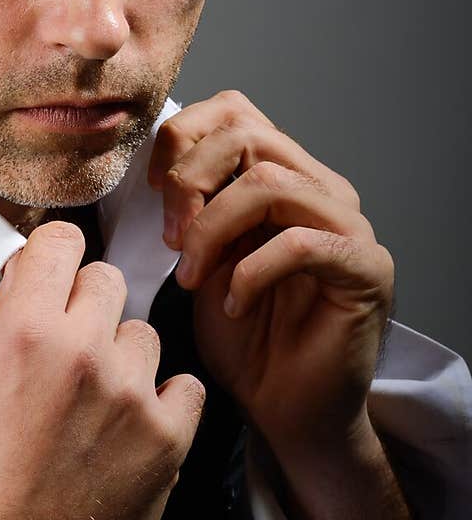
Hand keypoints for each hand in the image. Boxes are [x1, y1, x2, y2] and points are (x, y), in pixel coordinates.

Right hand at [0, 221, 204, 519]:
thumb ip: (12, 323)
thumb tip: (35, 277)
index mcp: (25, 331)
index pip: (62, 242)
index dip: (59, 257)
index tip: (61, 274)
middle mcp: (82, 350)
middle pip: (108, 280)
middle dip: (91, 308)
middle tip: (76, 350)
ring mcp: (130, 392)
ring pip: (145, 335)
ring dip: (126, 360)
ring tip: (98, 407)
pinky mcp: (167, 436)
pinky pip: (185, 386)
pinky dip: (165, 404)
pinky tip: (134, 429)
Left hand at [148, 90, 393, 466]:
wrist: (284, 409)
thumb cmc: (243, 338)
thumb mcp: (200, 255)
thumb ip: (192, 202)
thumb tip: (157, 164)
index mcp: (283, 173)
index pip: (234, 110)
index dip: (181, 138)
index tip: (152, 190)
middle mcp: (321, 188)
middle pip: (248, 135)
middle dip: (190, 182)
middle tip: (169, 241)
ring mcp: (349, 225)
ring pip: (270, 182)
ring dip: (213, 229)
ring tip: (192, 278)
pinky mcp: (366, 269)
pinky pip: (301, 243)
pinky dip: (251, 272)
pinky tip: (234, 306)